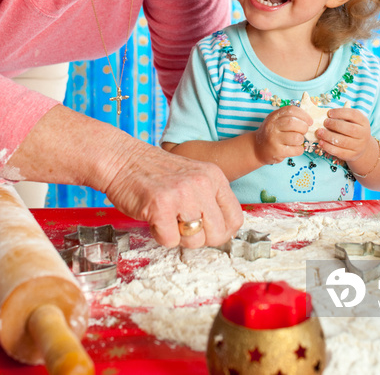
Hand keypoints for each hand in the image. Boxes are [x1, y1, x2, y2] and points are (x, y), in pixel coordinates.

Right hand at [103, 141, 242, 248]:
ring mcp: (182, 195)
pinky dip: (160, 235)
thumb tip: (222, 231)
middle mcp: (202, 184)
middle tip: (183, 227)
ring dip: (179, 237)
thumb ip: (209, 198)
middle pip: (217, 234)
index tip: (209, 232)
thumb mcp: (193, 177)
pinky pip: (171, 241)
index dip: (223, 232)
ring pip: (195, 240)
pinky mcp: (160, 207)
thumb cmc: (155, 172)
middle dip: (200, 238)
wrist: (121, 160)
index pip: (235, 217)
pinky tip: (153, 218)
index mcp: (214, 176)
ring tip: (167, 218)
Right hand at [254, 106, 311, 164]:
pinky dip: (299, 149)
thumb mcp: (275, 121)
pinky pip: (296, 150)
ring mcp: (274, 140)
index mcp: (273, 117)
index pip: (291, 110)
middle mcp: (272, 127)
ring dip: (301, 139)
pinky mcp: (277, 152)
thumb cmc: (271, 133)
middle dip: (304, 127)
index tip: (309, 121)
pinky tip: (294, 148)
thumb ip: (288, 117)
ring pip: (297, 137)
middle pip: (293, 123)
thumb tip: (308, 118)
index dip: (303, 115)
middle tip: (304, 131)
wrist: (256, 148)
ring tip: (297, 140)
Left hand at [316, 106, 374, 164]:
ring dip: (329, 136)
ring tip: (319, 132)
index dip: (340, 113)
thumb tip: (326, 114)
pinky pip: (339, 152)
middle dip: (335, 125)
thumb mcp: (351, 121)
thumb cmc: (352, 129)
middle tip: (324, 123)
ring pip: (343, 141)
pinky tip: (321, 142)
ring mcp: (359, 146)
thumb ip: (342, 116)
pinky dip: (328, 147)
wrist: (362, 147)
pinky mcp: (352, 156)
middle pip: (350, 129)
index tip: (329, 113)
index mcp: (363, 121)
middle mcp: (364, 134)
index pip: (353, 114)